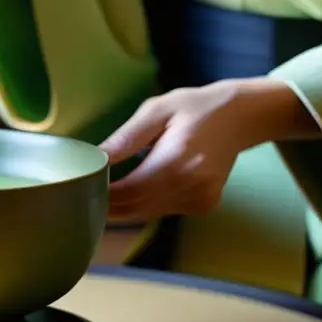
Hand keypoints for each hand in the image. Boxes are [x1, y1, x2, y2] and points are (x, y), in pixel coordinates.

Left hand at [99, 79, 315, 219]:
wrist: (241, 116)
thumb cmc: (195, 108)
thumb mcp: (156, 110)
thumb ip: (125, 138)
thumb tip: (95, 159)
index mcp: (178, 160)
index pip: (130, 191)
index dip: (103, 194)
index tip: (80, 187)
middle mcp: (192, 186)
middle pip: (136, 208)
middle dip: (108, 204)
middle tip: (82, 193)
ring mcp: (200, 200)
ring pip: (148, 213)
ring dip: (124, 206)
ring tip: (102, 190)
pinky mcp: (204, 205)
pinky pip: (163, 211)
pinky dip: (145, 203)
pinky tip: (136, 187)